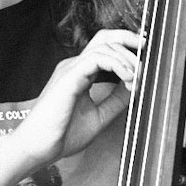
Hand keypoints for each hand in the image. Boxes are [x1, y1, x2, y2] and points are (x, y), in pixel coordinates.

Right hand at [13, 28, 140, 167]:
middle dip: (129, 38)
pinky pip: (98, 58)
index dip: (126, 48)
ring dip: (128, 59)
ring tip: (138, 78)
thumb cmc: (60, 136)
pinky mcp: (69, 76)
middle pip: (105, 37)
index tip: (145, 59)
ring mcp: (71, 69)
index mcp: (80, 74)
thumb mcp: (98, 116)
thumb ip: (115, 101)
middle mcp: (75, 66)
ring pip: (105, 46)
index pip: (105, 48)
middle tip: (147, 48)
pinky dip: (118, 65)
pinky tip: (128, 78)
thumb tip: (135, 87)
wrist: (38, 148)